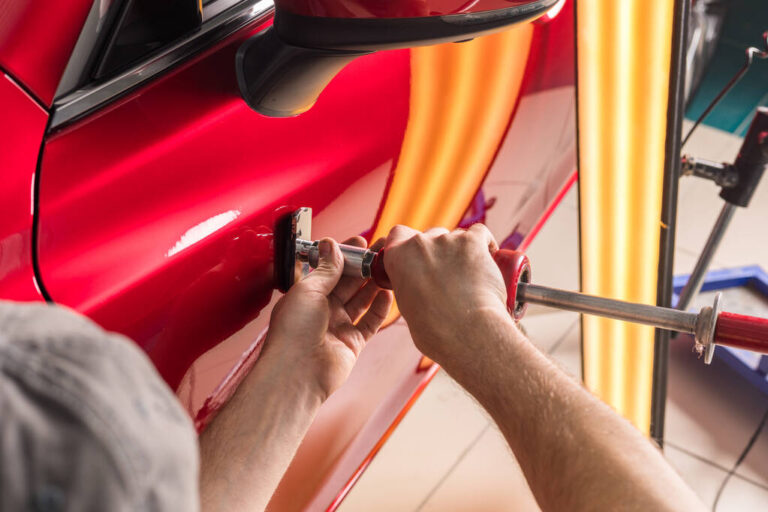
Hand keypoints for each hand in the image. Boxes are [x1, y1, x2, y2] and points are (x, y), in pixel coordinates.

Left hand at [265, 236, 393, 399]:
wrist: (297, 372)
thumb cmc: (293, 331)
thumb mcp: (308, 290)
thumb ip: (326, 269)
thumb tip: (332, 244)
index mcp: (307, 295)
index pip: (329, 269)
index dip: (345, 255)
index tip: (361, 242)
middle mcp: (322, 309)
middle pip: (347, 283)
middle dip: (363, 266)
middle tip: (381, 251)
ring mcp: (338, 326)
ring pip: (361, 301)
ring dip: (373, 284)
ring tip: (388, 268)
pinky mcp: (352, 343)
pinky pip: (369, 322)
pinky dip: (379, 309)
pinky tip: (387, 294)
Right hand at [382, 224, 509, 365]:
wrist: (466, 332)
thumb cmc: (437, 331)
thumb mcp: (408, 308)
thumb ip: (410, 287)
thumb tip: (421, 289)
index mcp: (397, 258)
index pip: (398, 235)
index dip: (409, 244)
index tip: (419, 258)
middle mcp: (419, 244)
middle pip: (430, 236)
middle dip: (440, 251)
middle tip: (450, 275)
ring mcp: (446, 240)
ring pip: (456, 237)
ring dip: (463, 252)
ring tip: (472, 278)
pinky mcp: (473, 242)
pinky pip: (480, 234)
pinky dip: (486, 245)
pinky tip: (490, 261)